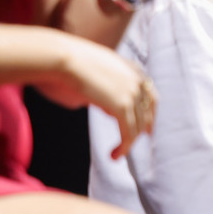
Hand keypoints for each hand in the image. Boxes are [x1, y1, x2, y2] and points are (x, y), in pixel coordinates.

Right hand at [32, 37, 157, 158]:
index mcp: (130, 69)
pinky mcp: (122, 105)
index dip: (149, 115)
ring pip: (137, 126)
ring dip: (128, 144)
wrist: (61, 58)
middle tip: (128, 146)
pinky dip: (124, 147)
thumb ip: (99, 90)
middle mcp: (136, 79)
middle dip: (139, 131)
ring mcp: (132, 92)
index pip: (150, 95)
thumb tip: (95, 103)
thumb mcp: (89, 76)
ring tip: (116, 155)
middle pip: (147, 113)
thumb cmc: (65, 65)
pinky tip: (114, 155)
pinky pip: (129, 133)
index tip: (145, 130)